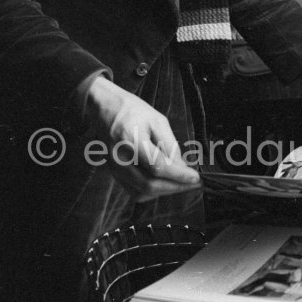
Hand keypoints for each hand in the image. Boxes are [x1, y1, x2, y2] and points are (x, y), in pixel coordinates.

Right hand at [86, 76, 199, 200]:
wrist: (106, 109)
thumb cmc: (132, 111)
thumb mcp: (157, 120)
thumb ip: (170, 144)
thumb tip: (182, 167)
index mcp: (130, 140)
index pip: (157, 166)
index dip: (179, 175)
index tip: (196, 178)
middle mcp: (120, 159)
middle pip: (150, 184)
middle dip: (175, 186)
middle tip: (194, 183)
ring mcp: (115, 169)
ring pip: (143, 192)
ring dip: (166, 191)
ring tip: (182, 182)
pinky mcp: (115, 174)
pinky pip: (135, 191)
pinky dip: (153, 191)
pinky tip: (165, 182)